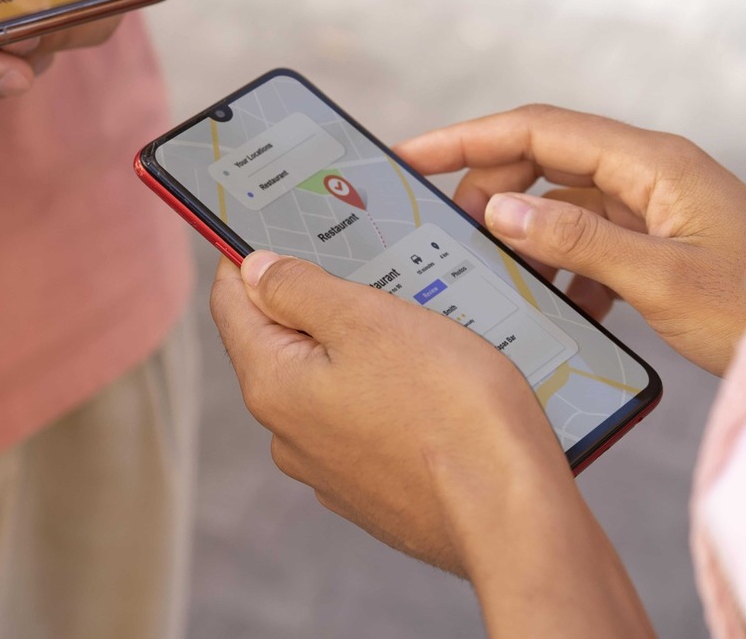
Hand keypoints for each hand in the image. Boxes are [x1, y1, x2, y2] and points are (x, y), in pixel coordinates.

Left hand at [210, 252, 570, 573]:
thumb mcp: (369, 320)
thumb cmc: (450, 411)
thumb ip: (301, 289)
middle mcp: (287, 434)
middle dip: (315, 303)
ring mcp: (330, 469)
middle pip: (280, 344)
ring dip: (359, 350)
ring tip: (414, 326)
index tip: (269, 229)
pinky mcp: (373, 492)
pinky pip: (365, 421)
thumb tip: (254, 270)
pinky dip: (386, 394)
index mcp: (272, 386)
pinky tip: (432, 382)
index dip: (245, 259)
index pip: (230, 304)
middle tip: (365, 270)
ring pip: (329, 383)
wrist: (514, 516)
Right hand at [397, 105, 745, 374]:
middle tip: (455, 229)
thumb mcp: (658, 278)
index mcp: (650, 163)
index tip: (413, 155)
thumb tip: (501, 211)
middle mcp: (649, 172)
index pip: (537, 129)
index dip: (467, 138)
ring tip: (506, 271)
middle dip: (491, 186)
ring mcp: (655, 203)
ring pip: (563, 198)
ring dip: (527, 230)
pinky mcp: (659, 237)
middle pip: (543, 156)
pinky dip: (563, 262)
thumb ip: (574, 240)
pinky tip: (563, 302)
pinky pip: (590, 235)